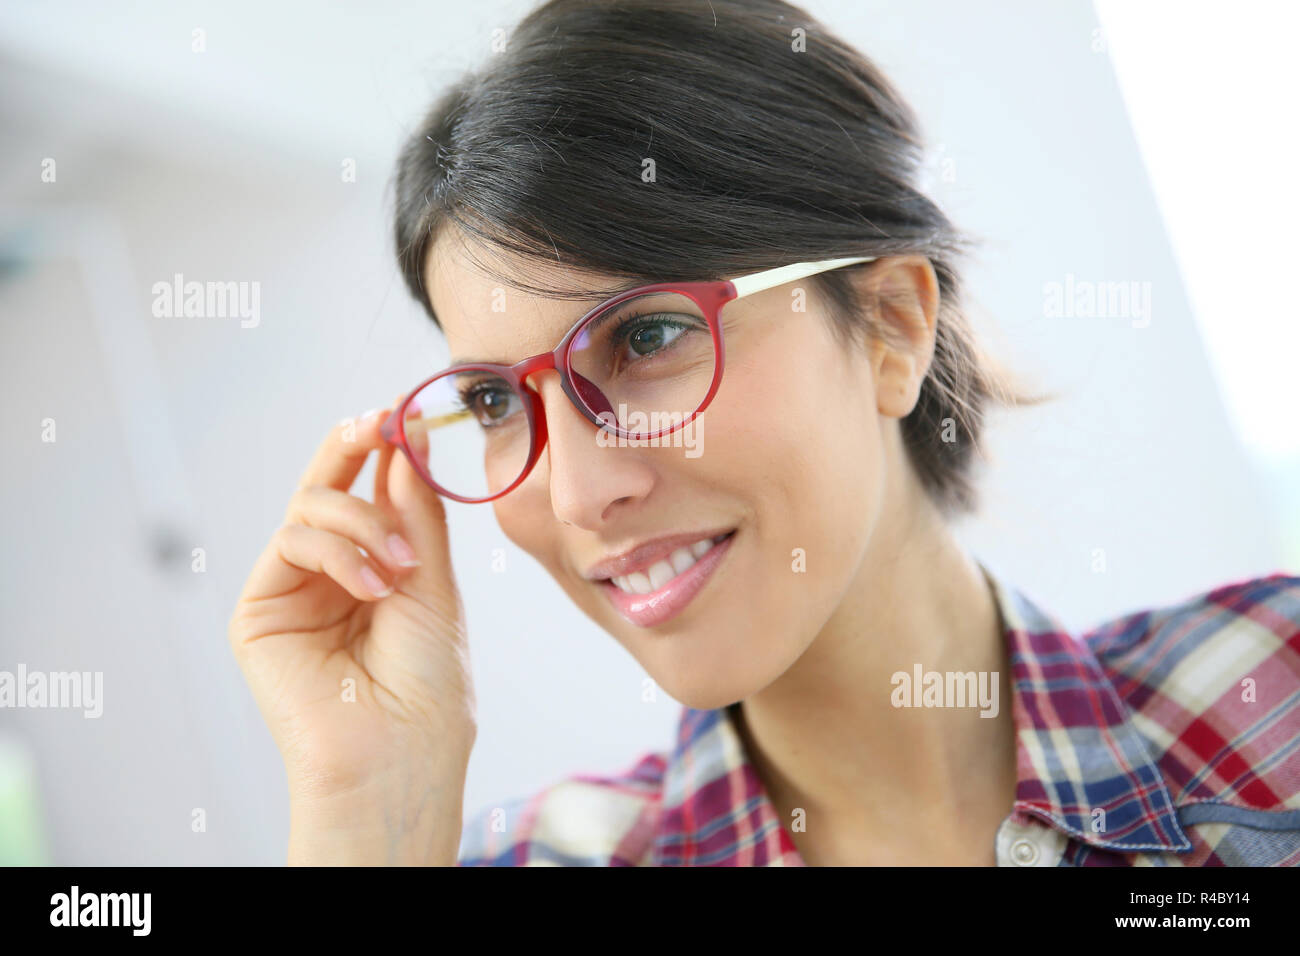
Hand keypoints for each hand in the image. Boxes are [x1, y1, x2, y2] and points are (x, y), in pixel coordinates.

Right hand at [228, 407, 474, 862]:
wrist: (403, 750)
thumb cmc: (429, 683)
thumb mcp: (434, 584)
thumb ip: (414, 514)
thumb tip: (405, 441)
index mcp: (373, 568)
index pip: (368, 494)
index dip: (380, 451)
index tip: (401, 416)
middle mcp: (328, 575)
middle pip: (325, 488)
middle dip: (350, 448)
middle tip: (377, 423)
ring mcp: (292, 591)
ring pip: (308, 508)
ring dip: (360, 520)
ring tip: (398, 566)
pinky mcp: (260, 610)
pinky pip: (290, 541)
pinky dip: (336, 549)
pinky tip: (371, 584)